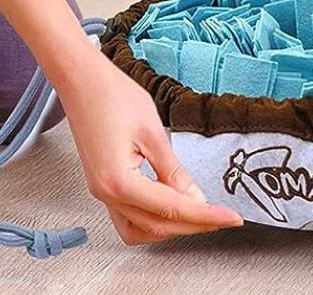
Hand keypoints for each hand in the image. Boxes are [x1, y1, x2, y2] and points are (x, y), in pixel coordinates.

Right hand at [56, 49, 242, 244]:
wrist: (82, 82)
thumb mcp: (154, 132)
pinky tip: (172, 207)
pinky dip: (153, 218)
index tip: (231, 218)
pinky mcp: (103, 185)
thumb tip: (196, 198)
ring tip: (200, 215)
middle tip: (223, 217)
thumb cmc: (111, 96)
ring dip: (170, 228)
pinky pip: (129, 217)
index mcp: (119, 181)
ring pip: (139, 230)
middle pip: (156, 226)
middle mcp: (106, 193)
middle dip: (194, 225)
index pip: (172, 210)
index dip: (206, 216)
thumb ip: (175, 171)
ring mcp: (102, 192)